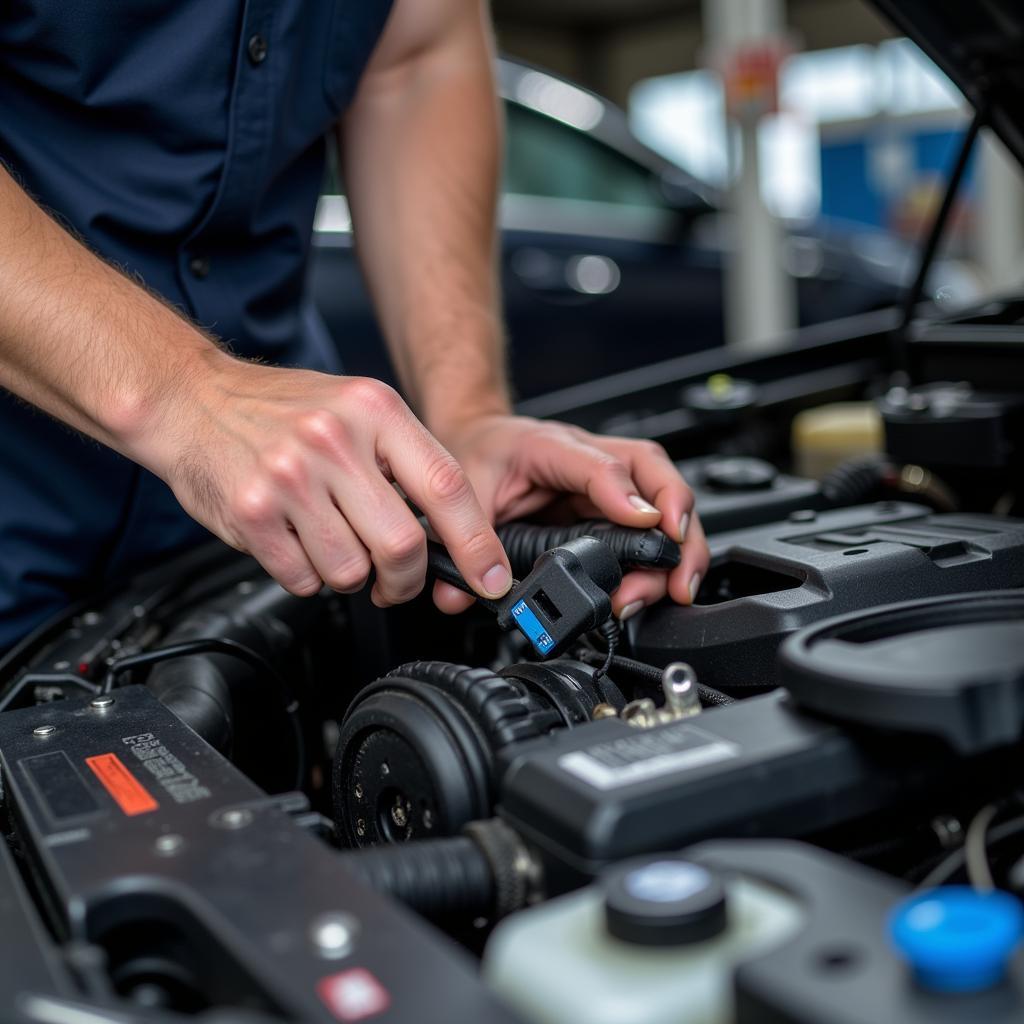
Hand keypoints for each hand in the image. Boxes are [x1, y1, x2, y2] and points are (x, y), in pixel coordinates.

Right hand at [142, 358, 513, 606]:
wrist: (192, 399)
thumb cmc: (282, 410)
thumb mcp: (358, 409)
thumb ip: (406, 462)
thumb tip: (458, 533)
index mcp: (375, 410)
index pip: (448, 486)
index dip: (477, 544)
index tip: (491, 578)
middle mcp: (335, 439)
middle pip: (402, 545)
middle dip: (405, 579)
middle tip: (396, 580)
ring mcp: (290, 477)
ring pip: (350, 571)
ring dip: (349, 575)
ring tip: (330, 542)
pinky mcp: (252, 513)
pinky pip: (303, 579)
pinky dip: (307, 575)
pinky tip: (294, 540)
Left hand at [432, 414, 709, 617]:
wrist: (480, 437)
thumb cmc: (481, 454)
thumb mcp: (465, 493)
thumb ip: (463, 541)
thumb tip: (462, 592)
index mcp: (549, 445)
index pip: (598, 464)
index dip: (624, 495)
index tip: (645, 524)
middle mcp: (589, 456)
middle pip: (654, 476)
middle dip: (676, 525)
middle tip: (676, 573)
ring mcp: (608, 479)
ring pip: (665, 499)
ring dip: (680, 547)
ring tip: (676, 589)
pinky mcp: (613, 503)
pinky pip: (655, 522)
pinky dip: (669, 553)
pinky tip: (668, 582)